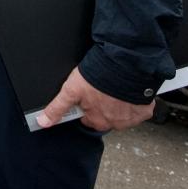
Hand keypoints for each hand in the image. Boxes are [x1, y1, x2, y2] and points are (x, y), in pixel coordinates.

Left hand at [37, 67, 154, 131]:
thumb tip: (43, 122)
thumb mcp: (70, 90)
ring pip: (122, 113)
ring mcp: (131, 118)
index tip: (89, 95)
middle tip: (102, 88)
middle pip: (105, 116)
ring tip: (114, 87)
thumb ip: (57, 108)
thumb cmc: (97, 76)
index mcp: (96, 120)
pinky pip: (140, 109)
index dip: (87, 105)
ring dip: (119, 103)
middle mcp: (114, 123)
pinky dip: (135, 101)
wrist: (124, 65)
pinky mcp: (144, 110)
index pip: (88, 118)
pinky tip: (128, 90)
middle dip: (103, 105)